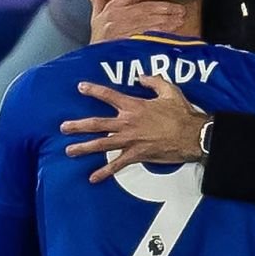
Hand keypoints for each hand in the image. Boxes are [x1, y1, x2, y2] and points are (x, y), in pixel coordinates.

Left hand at [60, 74, 206, 182]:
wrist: (192, 135)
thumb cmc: (182, 113)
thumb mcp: (169, 90)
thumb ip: (153, 81)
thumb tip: (140, 77)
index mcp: (134, 105)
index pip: (108, 95)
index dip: (93, 90)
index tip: (80, 87)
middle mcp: (127, 123)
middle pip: (96, 124)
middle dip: (78, 125)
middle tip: (63, 127)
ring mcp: (130, 140)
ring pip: (101, 144)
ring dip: (83, 148)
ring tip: (69, 151)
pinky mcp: (137, 155)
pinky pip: (117, 165)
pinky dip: (104, 172)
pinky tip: (92, 178)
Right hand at [90, 0, 185, 40]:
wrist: (95, 61)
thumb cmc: (98, 38)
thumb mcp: (97, 14)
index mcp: (113, 6)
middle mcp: (119, 16)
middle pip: (148, 7)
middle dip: (167, 7)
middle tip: (181, 9)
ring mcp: (124, 31)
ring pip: (152, 21)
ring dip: (169, 19)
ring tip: (181, 18)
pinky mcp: (130, 44)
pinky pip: (151, 35)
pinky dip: (163, 32)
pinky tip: (173, 31)